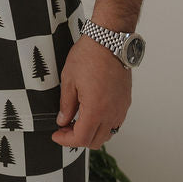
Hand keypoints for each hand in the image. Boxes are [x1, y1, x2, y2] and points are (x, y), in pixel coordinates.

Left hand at [52, 34, 130, 149]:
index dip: (66, 140)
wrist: (109, 40)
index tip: (57, 134)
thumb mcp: (69, 79)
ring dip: (92, 133)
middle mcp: (111, 113)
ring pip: (108, 134)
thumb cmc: (89, 55)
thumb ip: (66, 104)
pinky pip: (116, 123)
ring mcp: (121, 108)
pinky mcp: (126, 101)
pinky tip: (93, 113)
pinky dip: (104, 125)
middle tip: (65, 128)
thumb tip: (63, 120)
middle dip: (78, 139)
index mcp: (96, 110)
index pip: (81, 138)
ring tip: (78, 121)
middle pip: (95, 141)